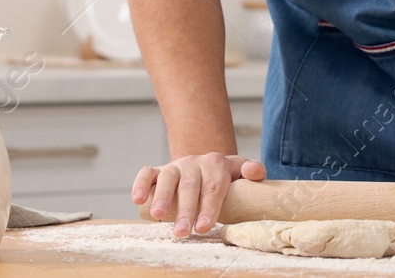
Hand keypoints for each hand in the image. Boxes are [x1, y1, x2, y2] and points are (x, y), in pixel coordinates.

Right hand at [131, 153, 265, 236]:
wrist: (204, 164)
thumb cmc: (223, 176)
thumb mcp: (239, 171)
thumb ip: (251, 170)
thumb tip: (256, 171)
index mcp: (216, 164)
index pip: (214, 187)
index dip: (209, 207)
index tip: (204, 227)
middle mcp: (194, 163)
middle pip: (190, 185)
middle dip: (185, 210)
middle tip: (183, 231)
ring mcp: (175, 166)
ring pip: (168, 178)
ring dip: (162, 197)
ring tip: (159, 215)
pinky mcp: (158, 170)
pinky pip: (147, 173)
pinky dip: (141, 184)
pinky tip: (138, 200)